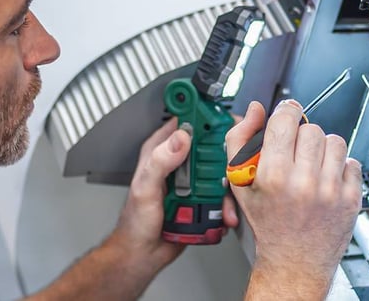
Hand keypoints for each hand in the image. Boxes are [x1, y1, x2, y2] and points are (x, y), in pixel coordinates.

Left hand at [108, 119, 239, 271]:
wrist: (143, 253)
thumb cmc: (135, 222)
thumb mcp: (145, 187)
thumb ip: (160, 161)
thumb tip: (181, 138)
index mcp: (161, 150)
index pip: (185, 121)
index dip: (204, 115)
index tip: (223, 117)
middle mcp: (178, 162)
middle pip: (211, 144)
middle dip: (226, 154)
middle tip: (233, 165)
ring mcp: (192, 180)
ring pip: (220, 171)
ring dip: (228, 186)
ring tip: (225, 201)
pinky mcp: (202, 198)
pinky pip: (221, 195)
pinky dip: (227, 205)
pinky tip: (223, 214)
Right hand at [226, 100, 361, 296]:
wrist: (293, 260)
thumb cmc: (266, 221)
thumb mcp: (239, 181)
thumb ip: (240, 140)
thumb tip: (254, 110)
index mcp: (273, 175)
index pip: (286, 120)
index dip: (286, 112)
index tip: (287, 114)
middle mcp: (303, 182)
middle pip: (311, 129)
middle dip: (302, 136)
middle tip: (295, 153)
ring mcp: (330, 191)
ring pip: (335, 141)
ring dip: (323, 149)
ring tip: (312, 165)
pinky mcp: (351, 199)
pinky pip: (352, 162)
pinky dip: (341, 167)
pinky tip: (326, 180)